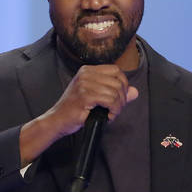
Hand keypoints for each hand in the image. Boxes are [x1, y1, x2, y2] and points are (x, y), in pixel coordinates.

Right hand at [19, 64, 138, 165]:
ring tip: (110, 114)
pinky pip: (110, 100)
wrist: (56, 121)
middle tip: (115, 109)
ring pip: (116, 92)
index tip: (119, 98)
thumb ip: (115, 93)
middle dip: (122, 98)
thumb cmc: (73, 110)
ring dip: (118, 106)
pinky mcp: (85, 96)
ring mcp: (84, 84)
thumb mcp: (95, 97)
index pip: (116, 70)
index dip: (123, 84)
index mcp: (87, 70)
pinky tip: (107, 116)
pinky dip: (113, 111)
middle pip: (118, 81)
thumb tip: (135, 92)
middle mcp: (85, 74)